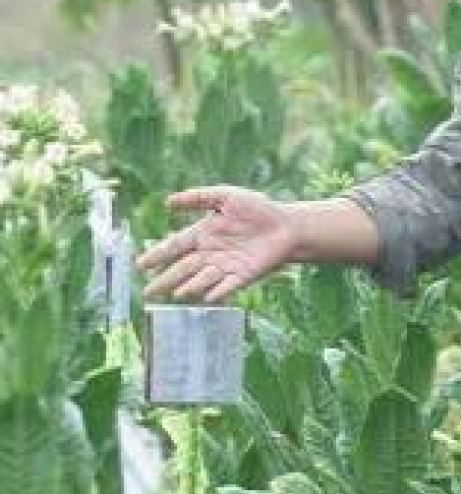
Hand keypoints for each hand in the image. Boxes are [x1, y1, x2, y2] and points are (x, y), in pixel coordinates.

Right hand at [137, 186, 294, 302]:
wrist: (287, 225)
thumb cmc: (257, 208)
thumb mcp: (226, 196)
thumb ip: (198, 197)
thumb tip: (168, 202)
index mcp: (203, 235)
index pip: (175, 246)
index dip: (158, 255)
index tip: (140, 265)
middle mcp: (210, 253)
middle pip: (183, 268)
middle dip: (165, 280)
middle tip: (148, 292)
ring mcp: (226, 266)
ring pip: (202, 279)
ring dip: (190, 286)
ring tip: (177, 293)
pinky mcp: (243, 275)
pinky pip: (228, 285)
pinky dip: (218, 291)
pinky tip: (208, 296)